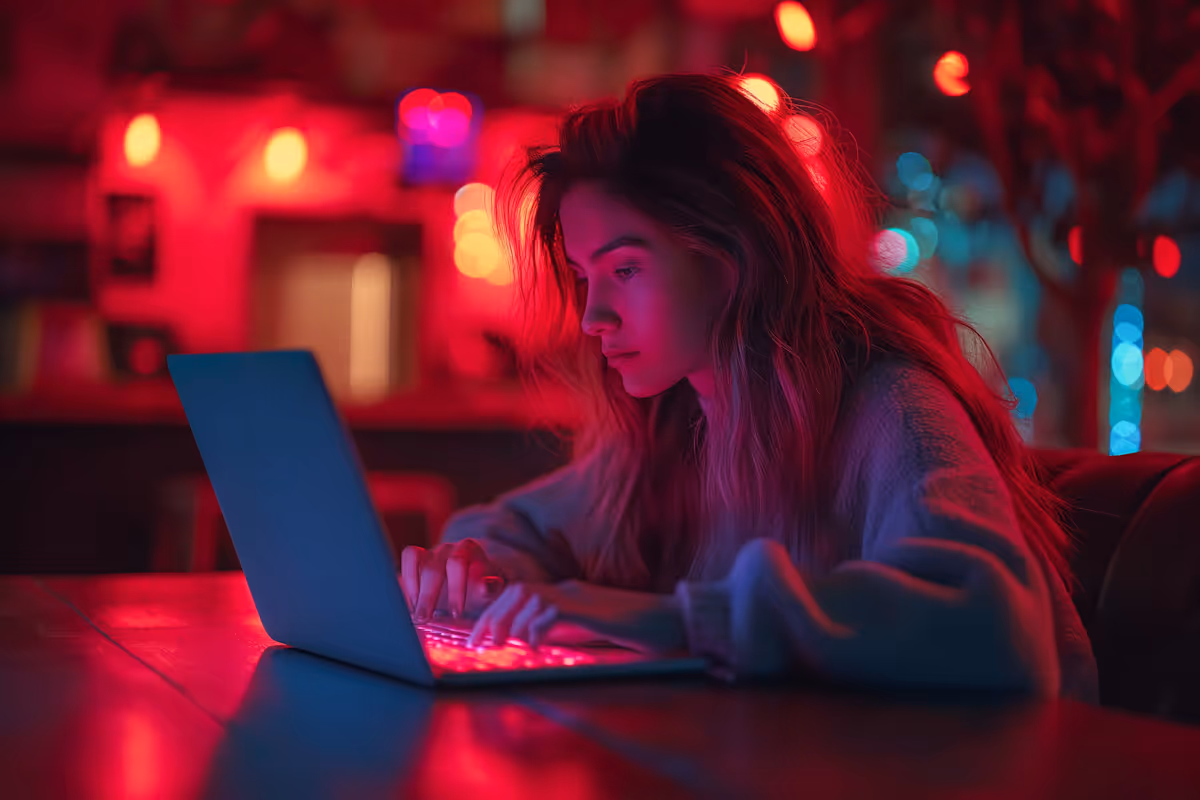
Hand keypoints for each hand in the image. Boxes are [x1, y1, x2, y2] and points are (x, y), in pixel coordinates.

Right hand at [401, 539, 505, 621]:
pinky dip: (406, 580)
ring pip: (416, 560)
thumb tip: (485, 586)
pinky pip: (408, 559)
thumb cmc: (481, 588)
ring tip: (415, 615)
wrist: (472, 582)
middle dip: (428, 596)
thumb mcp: (490, 590)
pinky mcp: (418, 556)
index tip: (456, 613)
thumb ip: (490, 588)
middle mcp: (449, 547)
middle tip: (425, 619)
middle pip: (433, 567)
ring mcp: (432, 550)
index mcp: (469, 550)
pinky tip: (411, 603)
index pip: (458, 564)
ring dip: (413, 589)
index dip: (455, 588)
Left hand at [466, 579, 687, 654]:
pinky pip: (550, 611)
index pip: (519, 594)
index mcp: (565, 592)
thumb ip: (561, 629)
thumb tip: (529, 640)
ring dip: (507, 620)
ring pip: (527, 596)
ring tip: (498, 644)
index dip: (494, 613)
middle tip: (476, 643)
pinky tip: (532, 646)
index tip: (478, 637)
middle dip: (491, 616)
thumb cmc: (633, 628)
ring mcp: (577, 595)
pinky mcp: (587, 608)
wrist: (667, 620)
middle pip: (516, 591)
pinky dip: (535, 628)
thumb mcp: (588, 629)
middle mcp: (567, 589)